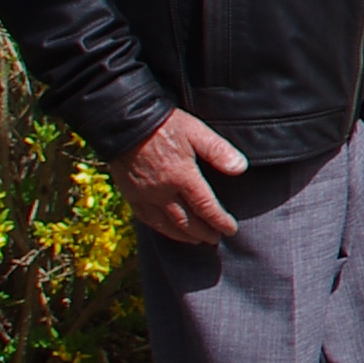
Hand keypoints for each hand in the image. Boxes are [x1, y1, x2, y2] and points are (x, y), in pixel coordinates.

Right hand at [116, 110, 248, 246]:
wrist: (123, 122)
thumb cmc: (163, 124)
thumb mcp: (195, 131)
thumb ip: (219, 151)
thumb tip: (241, 168)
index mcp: (182, 177)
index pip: (206, 207)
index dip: (220, 221)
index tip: (230, 229)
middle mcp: (163, 192)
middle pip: (186, 222)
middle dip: (203, 232)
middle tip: (215, 239)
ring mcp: (144, 196)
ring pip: (165, 225)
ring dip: (183, 236)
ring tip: (196, 240)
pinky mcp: (130, 194)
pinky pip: (146, 219)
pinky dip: (160, 228)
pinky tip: (167, 229)